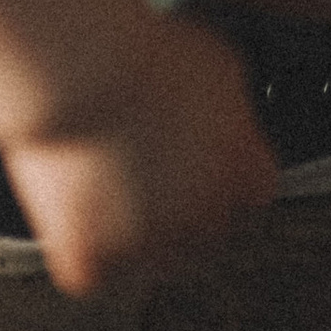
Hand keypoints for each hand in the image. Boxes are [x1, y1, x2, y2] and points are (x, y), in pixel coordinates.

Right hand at [0, 14, 274, 292]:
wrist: (84, 70)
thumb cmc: (146, 56)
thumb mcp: (222, 70)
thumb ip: (234, 117)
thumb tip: (230, 130)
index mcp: (244, 173)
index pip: (253, 197)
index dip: (226, 180)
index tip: (206, 168)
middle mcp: (205, 216)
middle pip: (205, 233)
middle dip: (183, 210)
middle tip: (148, 174)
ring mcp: (150, 245)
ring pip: (150, 260)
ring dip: (133, 233)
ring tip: (108, 183)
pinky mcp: (93, 263)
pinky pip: (93, 273)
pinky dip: (81, 249)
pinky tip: (77, 211)